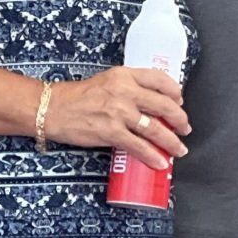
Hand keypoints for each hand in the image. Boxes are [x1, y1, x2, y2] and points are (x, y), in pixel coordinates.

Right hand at [43, 67, 190, 169]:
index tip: (180, 101)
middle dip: (179, 119)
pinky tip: (160, 162)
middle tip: (184, 128)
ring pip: (155, 129)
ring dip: (171, 141)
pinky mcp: (111, 132)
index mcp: (124, 75)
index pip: (159, 79)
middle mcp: (125, 91)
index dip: (175, 92)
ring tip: (179, 149)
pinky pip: (138, 147)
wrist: (53, 109)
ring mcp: (119, 112)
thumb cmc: (78, 96)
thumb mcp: (107, 80)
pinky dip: (153, 156)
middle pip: (163, 105)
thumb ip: (128, 86)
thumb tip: (150, 102)